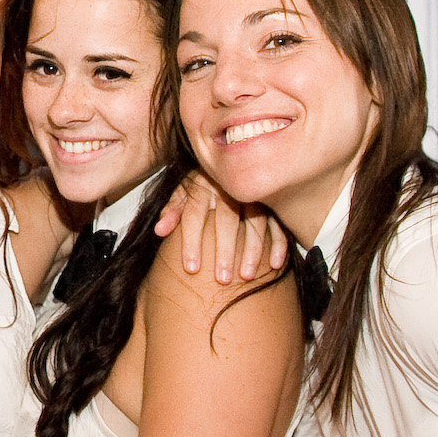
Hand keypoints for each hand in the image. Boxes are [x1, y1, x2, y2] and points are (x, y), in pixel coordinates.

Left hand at [152, 171, 288, 281]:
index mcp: (202, 186)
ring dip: (253, 251)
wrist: (232, 156)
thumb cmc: (204, 183)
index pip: (194, 215)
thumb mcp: (184, 191)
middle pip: (226, 220)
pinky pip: (278, 222)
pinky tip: (275, 265)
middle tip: (221, 279)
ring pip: (255, 222)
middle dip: (224, 251)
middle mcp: (228, 189)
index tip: (191, 269)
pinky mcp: (273, 201)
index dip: (191, 241)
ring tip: (246, 276)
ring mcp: (253, 194)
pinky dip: (278, 243)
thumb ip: (172, 210)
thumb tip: (158, 231)